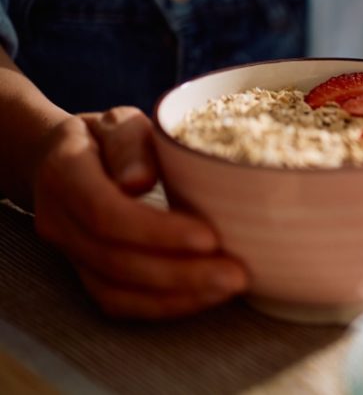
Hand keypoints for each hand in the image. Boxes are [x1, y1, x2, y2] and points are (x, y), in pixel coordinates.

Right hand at [32, 107, 247, 318]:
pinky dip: (162, 306)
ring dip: (176, 295)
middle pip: (115, 260)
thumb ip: (131, 145)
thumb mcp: (119, 122)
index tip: (209, 237)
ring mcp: (68, 252)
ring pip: (115, 290)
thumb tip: (139, 181)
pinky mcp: (85, 273)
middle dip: (180, 273)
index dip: (157, 232)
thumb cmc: (104, 137)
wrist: (62, 157)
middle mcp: (59, 220)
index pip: (107, 213)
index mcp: (65, 174)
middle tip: (236, 273)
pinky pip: (118, 301)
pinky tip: (203, 297)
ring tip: (229, 288)